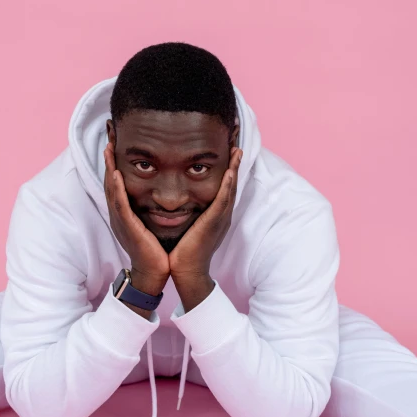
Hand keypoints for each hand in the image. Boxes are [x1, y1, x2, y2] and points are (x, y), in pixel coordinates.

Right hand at [104, 142, 169, 293]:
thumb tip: (162, 189)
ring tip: (108, 145)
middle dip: (108, 155)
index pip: (118, 178)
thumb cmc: (156, 249)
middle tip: (108, 133)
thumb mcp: (152, 221)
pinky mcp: (127, 228)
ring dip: (108, 166)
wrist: (155, 273)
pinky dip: (116, 188)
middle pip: (110, 178)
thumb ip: (152, 205)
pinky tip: (115, 173)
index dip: (115, 158)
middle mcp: (119, 213)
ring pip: (112, 188)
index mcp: (125, 210)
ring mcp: (121, 220)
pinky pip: (120, 205)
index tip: (116, 137)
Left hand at [169, 147, 241, 282]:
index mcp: (215, 215)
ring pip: (230, 189)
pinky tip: (230, 172)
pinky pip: (223, 201)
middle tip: (237, 144)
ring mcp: (220, 219)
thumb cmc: (183, 251)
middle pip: (231, 185)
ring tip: (237, 150)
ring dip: (235, 169)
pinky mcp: (214, 224)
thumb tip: (179, 201)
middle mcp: (221, 215)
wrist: (185, 272)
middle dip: (235, 164)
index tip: (228, 152)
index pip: (224, 188)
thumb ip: (187, 213)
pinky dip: (227, 186)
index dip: (228, 170)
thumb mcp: (187, 226)